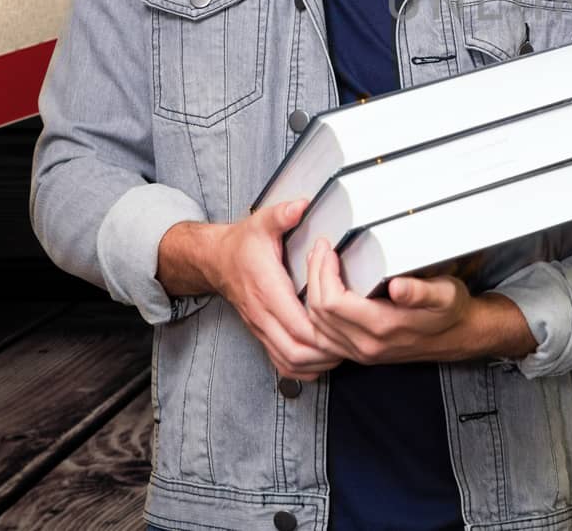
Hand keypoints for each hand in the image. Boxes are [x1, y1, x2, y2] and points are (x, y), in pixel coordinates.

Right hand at [208, 200, 342, 380]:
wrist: (216, 262)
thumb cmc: (243, 244)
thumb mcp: (261, 222)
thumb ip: (281, 214)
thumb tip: (301, 205)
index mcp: (267, 288)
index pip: (297, 322)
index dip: (325, 328)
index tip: (348, 320)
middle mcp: (263, 314)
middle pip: (296, 349)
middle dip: (328, 349)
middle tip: (355, 338)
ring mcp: (261, 328)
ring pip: (290, 361)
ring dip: (319, 361)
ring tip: (345, 349)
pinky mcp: (262, 335)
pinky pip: (282, 363)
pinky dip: (304, 367)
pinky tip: (323, 358)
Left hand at [304, 238, 474, 363]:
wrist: (458, 336)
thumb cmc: (450, 311)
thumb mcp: (444, 294)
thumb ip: (421, 291)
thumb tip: (398, 286)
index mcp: (383, 326)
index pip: (333, 302)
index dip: (323, 273)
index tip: (328, 250)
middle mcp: (366, 344)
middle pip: (319, 313)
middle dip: (314, 276)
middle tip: (320, 250)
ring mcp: (361, 352)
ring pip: (316, 328)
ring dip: (311, 294)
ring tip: (318, 265)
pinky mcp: (360, 353)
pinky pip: (323, 338)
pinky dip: (315, 314)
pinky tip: (320, 292)